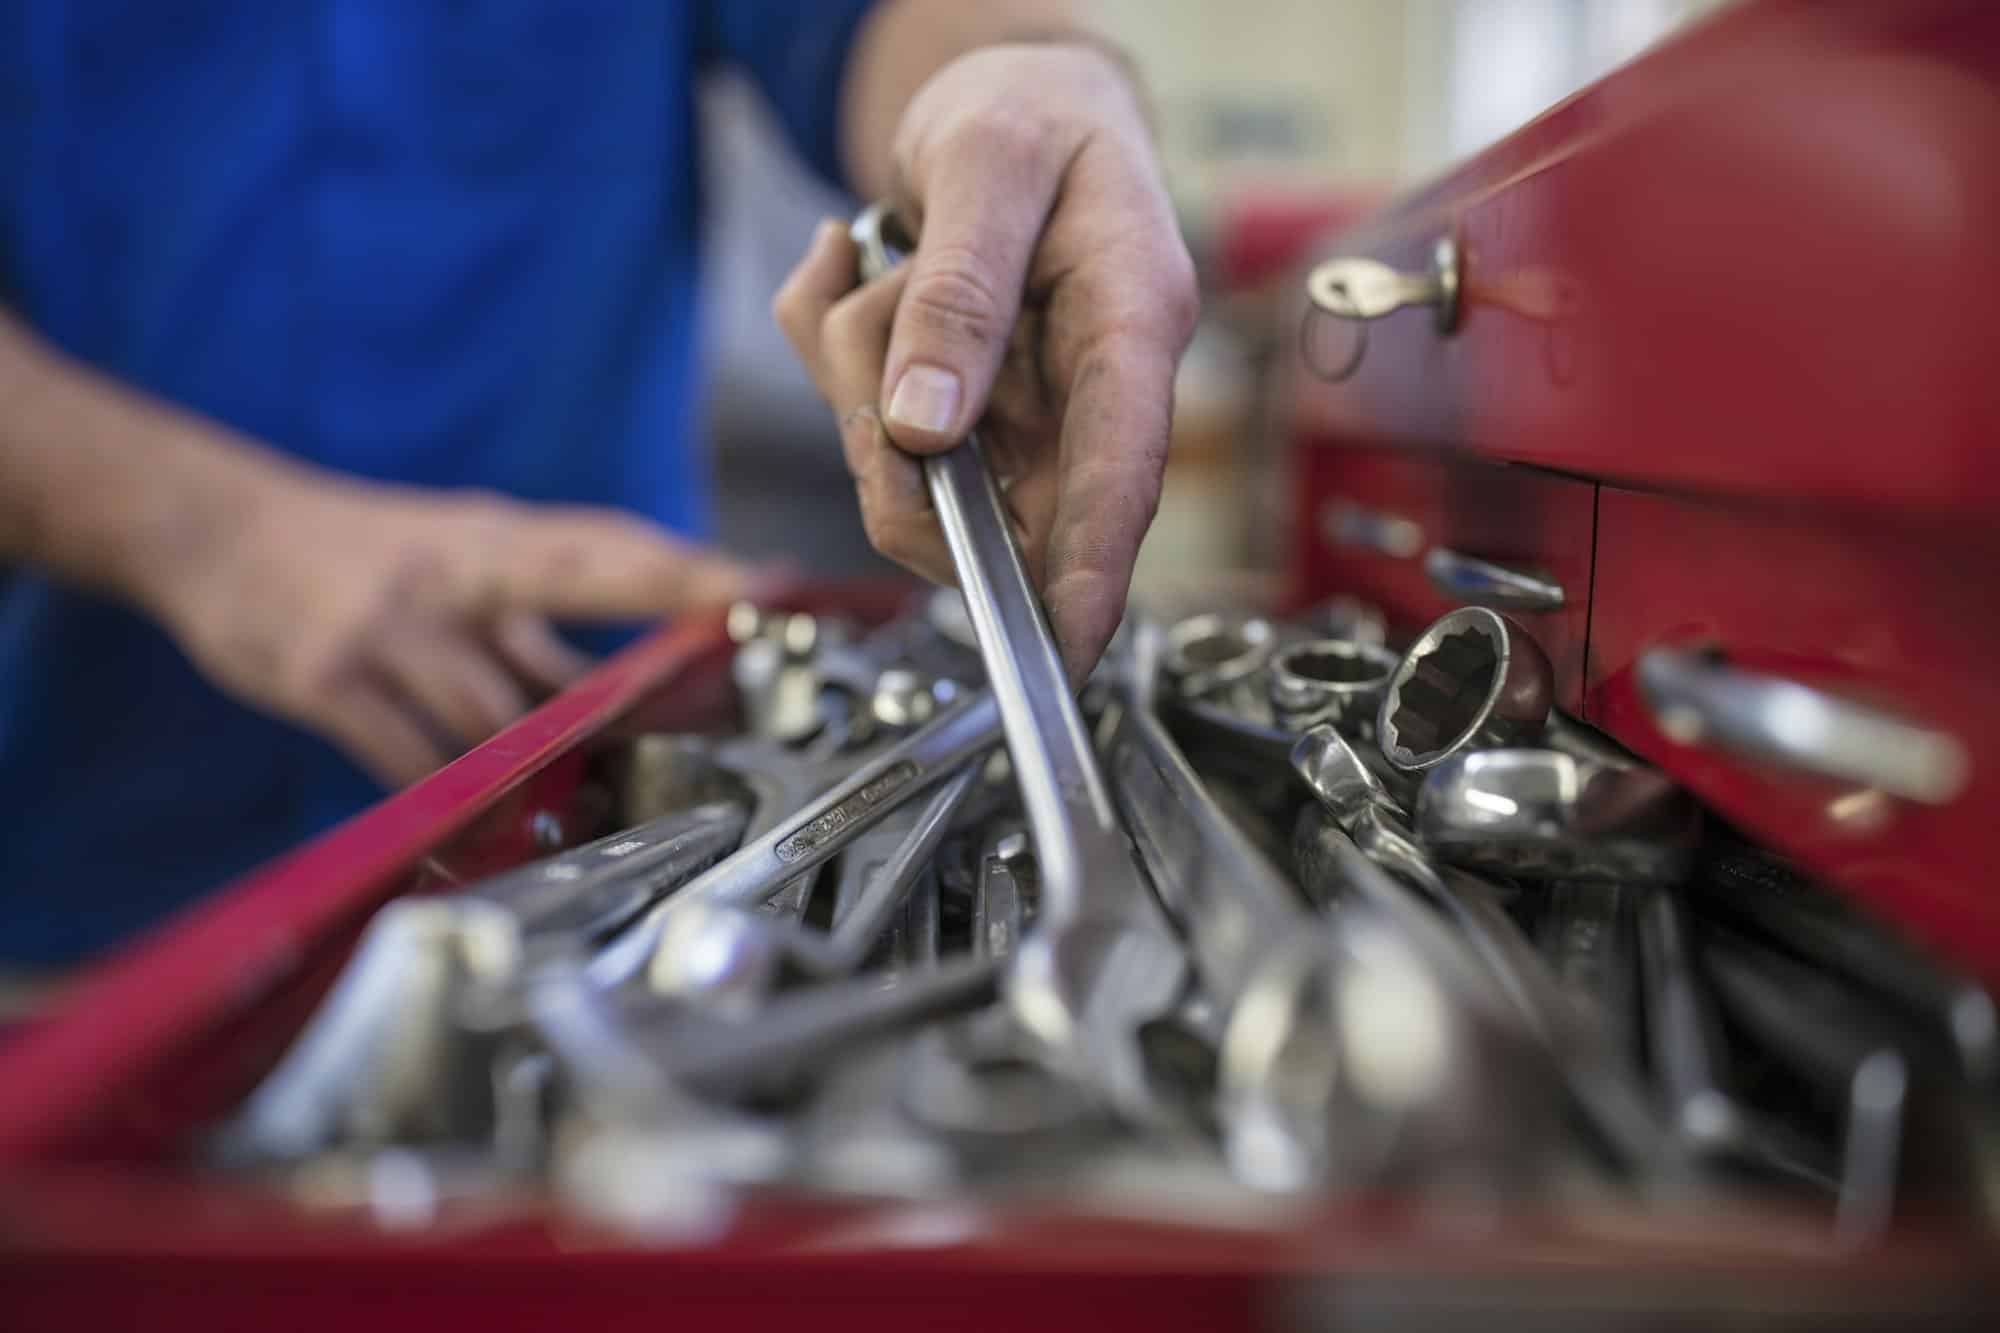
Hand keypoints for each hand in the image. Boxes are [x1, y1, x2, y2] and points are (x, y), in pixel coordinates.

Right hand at [145, 469, 754, 787]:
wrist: (213, 526)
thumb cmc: (364, 552)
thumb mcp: (456, 563)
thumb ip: (537, 626)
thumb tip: (634, 685)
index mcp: (492, 538)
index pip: (607, 547)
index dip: (685, 567)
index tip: (760, 586)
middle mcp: (450, 572)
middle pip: (568, 596)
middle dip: (643, 638)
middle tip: (713, 679)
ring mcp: (387, 626)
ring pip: (488, 714)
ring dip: (538, 768)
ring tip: (580, 810)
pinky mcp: (326, 678)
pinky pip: (406, 759)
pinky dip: (447, 799)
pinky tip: (472, 828)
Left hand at [776, 39, 1196, 676]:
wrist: (1006, 93)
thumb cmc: (1030, 114)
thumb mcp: (989, 166)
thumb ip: (963, 293)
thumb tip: (930, 428)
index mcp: (1130, 323)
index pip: (1124, 472)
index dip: (1094, 568)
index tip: (1064, 643)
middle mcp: (1084, 388)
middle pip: (997, 499)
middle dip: (899, 442)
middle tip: (864, 321)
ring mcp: (1022, 410)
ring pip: (915, 470)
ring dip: (856, 373)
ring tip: (873, 264)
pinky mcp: (964, 410)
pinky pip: (870, 425)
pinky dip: (831, 351)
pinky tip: (852, 266)